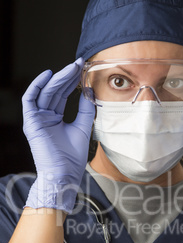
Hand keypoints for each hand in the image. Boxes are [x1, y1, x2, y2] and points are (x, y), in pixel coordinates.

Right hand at [22, 58, 94, 212]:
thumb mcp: (83, 128)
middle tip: (79, 64)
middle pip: (55, 91)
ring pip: (45, 93)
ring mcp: (36, 119)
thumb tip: (90, 91)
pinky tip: (49, 75)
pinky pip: (29, 100)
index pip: (62, 95)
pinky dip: (37, 86)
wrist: (64, 174)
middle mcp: (45, 117)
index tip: (83, 70)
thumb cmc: (73, 158)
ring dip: (57, 79)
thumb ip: (86, 110)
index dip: (72, 82)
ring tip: (71, 68)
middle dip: (67, 77)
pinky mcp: (30, 122)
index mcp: (56, 119)